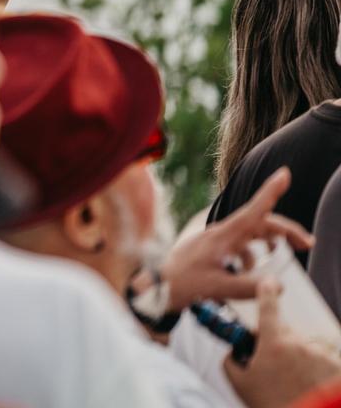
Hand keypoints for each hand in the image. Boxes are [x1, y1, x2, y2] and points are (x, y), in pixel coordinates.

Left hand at [164, 168, 313, 308]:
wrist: (155, 287)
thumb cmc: (181, 284)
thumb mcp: (216, 288)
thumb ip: (248, 287)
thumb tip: (278, 285)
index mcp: (223, 236)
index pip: (252, 211)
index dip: (270, 192)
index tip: (284, 173)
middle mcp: (221, 233)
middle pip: (259, 223)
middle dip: (285, 230)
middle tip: (307, 244)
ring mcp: (217, 240)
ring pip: (251, 234)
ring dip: (271, 241)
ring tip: (288, 253)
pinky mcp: (213, 249)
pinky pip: (240, 246)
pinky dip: (253, 255)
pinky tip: (253, 270)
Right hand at [223, 279, 340, 407]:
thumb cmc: (274, 405)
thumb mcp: (240, 383)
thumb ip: (231, 360)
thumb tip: (233, 351)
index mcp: (274, 344)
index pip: (268, 306)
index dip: (266, 292)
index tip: (267, 283)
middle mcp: (300, 345)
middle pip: (287, 331)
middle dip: (279, 343)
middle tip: (274, 365)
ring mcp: (322, 356)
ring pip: (306, 346)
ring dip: (300, 357)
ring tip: (296, 380)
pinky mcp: (336, 367)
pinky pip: (324, 359)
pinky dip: (317, 368)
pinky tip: (310, 382)